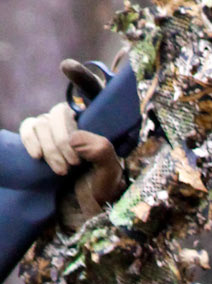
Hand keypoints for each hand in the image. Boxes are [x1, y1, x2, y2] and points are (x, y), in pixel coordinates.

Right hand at [20, 75, 123, 216]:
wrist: (82, 214)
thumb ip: (102, 153)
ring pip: (44, 123)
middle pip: (61, 112)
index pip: (92, 90)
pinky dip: (30, 140)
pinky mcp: (38, 140)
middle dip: (64, 138)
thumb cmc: (101, 192)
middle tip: (73, 164)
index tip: (67, 69)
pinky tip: (37, 156)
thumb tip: (75, 138)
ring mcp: (54, 129)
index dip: (80, 77)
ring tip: (62, 171)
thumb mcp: (111, 174)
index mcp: (99, 123)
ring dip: (51, 147)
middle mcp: (76, 121)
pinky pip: (28, 128)